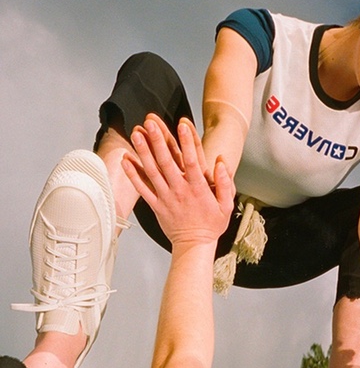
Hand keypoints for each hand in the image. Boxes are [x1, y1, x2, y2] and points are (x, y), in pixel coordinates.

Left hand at [122, 117, 234, 243]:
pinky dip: (132, 174)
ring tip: (136, 133)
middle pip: (167, 161)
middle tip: (151, 121)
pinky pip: (142, 188)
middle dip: (158, 139)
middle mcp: (180, 190)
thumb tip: (221, 161)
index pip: (192, 160)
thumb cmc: (211, 224)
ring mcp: (166, 197)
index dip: (187, 141)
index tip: (182, 124)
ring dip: (143, 151)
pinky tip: (126, 159)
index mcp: (198, 188)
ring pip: (152, 171)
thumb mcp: (226, 205)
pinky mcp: (155, 205)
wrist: (194, 245)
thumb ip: (226, 183)